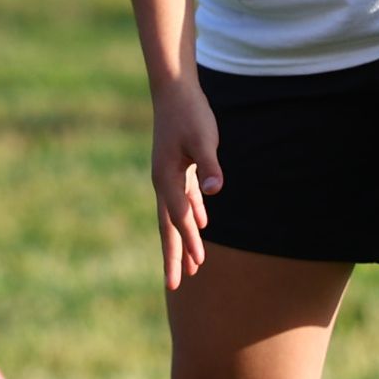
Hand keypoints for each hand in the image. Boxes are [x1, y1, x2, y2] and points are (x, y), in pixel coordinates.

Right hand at [151, 67, 221, 289]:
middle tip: (174, 286)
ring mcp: (169, 178)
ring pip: (174, 217)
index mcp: (166, 179)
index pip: (180, 218)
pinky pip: (183, 201)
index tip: (201, 265)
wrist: (173, 91)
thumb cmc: (190, 113)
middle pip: (168, 228)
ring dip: (182, 242)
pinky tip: (202, 226)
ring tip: (191, 267)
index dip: (190, 242)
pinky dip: (191, 216)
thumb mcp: (202, 138)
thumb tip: (214, 191)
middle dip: (173, 257)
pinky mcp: (178, 170)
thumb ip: (209, 165)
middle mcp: (163, 183)